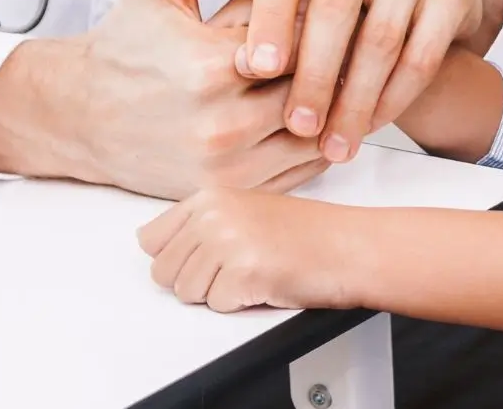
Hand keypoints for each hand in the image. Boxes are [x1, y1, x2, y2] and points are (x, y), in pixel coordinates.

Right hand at [0, 0, 329, 199]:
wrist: (83, 114)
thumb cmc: (127, 41)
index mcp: (208, 67)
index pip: (302, 37)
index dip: (321, 16)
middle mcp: (222, 124)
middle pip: (316, 85)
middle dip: (334, 57)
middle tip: (348, 32)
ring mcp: (230, 165)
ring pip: (318, 130)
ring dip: (334, 101)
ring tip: (339, 67)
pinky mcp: (235, 189)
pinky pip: (304, 167)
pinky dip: (319, 137)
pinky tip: (318, 106)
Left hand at [138, 186, 361, 311]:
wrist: (351, 246)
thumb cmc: (310, 233)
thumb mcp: (246, 210)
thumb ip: (203, 223)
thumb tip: (158, 247)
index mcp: (211, 196)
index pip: (151, 239)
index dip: (176, 257)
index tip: (201, 258)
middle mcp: (214, 215)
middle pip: (163, 271)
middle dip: (196, 280)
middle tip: (235, 268)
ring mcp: (227, 241)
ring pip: (187, 292)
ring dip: (218, 293)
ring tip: (252, 273)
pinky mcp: (243, 272)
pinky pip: (217, 306)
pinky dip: (240, 304)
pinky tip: (264, 282)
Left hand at [177, 0, 502, 165]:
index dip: (270, 18)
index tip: (253, 69)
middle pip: (336, 9)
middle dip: (313, 74)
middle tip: (293, 126)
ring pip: (381, 39)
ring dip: (355, 99)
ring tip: (332, 145)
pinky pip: (421, 54)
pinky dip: (395, 97)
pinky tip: (372, 128)